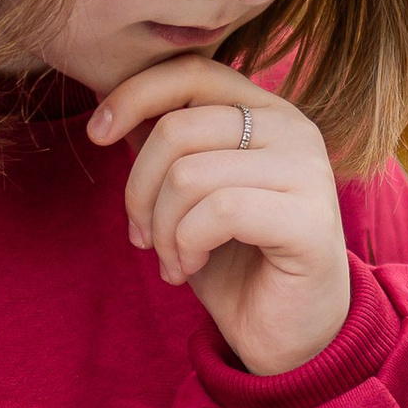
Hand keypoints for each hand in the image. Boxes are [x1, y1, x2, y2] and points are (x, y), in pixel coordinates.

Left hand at [89, 57, 352, 375]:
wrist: (288, 334)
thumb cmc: (237, 261)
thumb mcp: (188, 196)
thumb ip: (166, 148)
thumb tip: (113, 108)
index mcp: (267, 112)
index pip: (191, 72)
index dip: (134, 95)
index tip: (96, 135)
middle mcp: (294, 130)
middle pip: (177, 129)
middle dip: (140, 190)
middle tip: (144, 236)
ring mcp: (308, 172)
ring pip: (190, 174)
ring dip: (163, 229)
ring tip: (172, 259)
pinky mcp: (311, 220)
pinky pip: (218, 212)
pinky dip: (187, 244)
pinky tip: (191, 266)